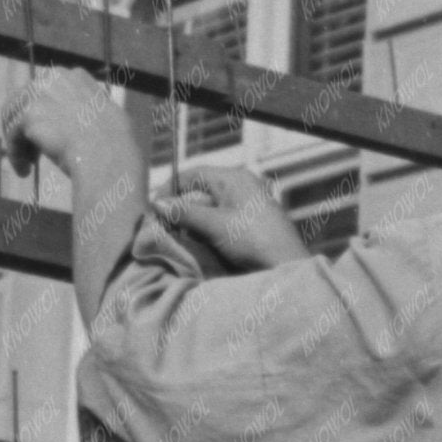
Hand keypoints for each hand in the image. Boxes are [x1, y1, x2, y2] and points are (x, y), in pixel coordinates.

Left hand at [2, 67, 130, 181]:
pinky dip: (15, 155)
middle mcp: (53, 77)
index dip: (41, 115)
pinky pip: (12, 137)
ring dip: (18, 143)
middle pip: (23, 102)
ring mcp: (40, 94)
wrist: (108, 157)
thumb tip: (73, 120)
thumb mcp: (103, 114)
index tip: (45, 136)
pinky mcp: (29, 114)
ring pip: (14, 119)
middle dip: (25, 128)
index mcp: (72, 76)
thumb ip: (83, 109)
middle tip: (33, 153)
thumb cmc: (113, 144)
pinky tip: (25, 171)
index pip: (42, 92)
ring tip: (28, 165)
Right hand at [152, 157, 307, 269]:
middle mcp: (241, 187)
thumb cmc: (253, 240)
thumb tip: (157, 202)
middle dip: (180, 210)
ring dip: (192, 224)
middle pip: (200, 192)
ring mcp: (247, 205)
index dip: (171, 189)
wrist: (287, 267)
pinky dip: (207, 232)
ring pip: (208, 209)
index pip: (194, 174)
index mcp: (234, 178)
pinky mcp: (250, 224)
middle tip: (163, 228)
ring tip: (178, 239)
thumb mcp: (214, 225)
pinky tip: (199, 246)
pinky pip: (220, 221)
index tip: (154, 208)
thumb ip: (185, 212)